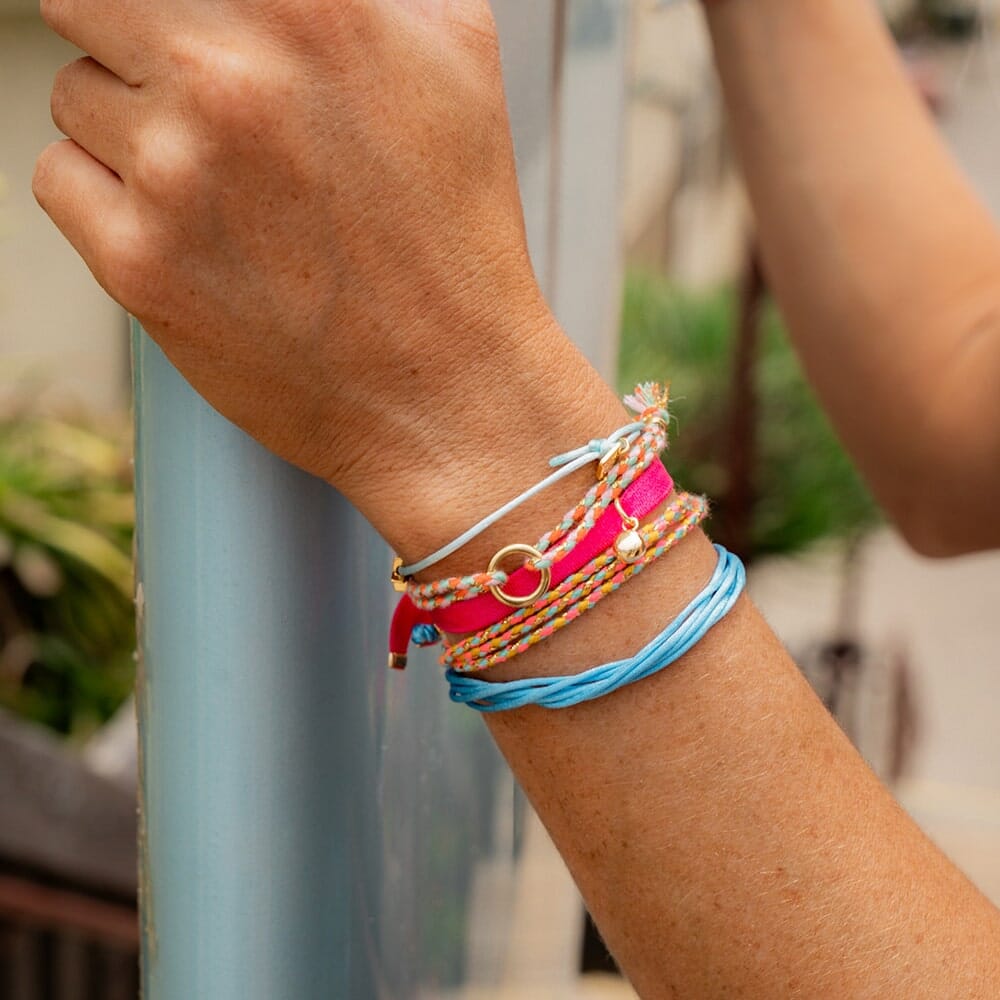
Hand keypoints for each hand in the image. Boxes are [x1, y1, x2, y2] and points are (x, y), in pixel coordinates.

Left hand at [33, 0, 562, 509]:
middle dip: (139, 50)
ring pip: (76, 96)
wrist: (448, 387)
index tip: (184, 36)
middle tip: (206, 111)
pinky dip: (109, 202)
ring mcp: (177, 171)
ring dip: (132, 134)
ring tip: (225, 195)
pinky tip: (189, 236)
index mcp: (309, 8)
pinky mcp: (138, 262)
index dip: (176, 9)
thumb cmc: (457, 232)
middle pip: (91, 3)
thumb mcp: (459, 54)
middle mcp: (231, 78)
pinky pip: (60, 179)